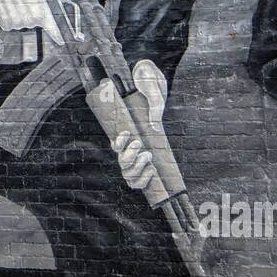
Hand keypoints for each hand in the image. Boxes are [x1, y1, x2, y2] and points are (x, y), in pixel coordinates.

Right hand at [94, 60, 167, 190]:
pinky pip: (138, 182)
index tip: (127, 133)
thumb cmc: (153, 93)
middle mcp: (128, 150)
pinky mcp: (146, 167)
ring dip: (137, 169)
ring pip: (128, 174)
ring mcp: (137, 160)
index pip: (115, 145)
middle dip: (129, 157)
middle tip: (141, 144)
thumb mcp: (154, 95)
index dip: (119, 143)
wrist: (160, 99)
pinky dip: (143, 180)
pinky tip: (151, 171)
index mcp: (124, 135)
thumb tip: (154, 126)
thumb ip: (155, 106)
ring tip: (149, 157)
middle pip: (121, 162)